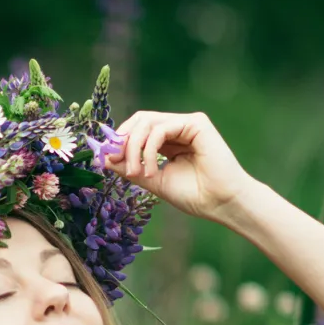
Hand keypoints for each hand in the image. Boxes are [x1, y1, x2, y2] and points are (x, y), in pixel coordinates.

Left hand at [101, 110, 255, 222]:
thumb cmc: (193, 195)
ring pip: (147, 122)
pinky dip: (149, 148)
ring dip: (134, 148)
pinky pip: (161, 128)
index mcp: (167, 141)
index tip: (103, 158)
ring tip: (138, 173)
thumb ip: (130, 167)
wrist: (220, 203)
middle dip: (122, 141)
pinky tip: (152, 171)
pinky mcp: (196, 123)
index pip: (137, 129)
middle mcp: (176, 129)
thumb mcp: (152, 181)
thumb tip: (104, 157)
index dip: (118, 140)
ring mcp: (186, 124)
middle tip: (115, 162)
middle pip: (139, 121)